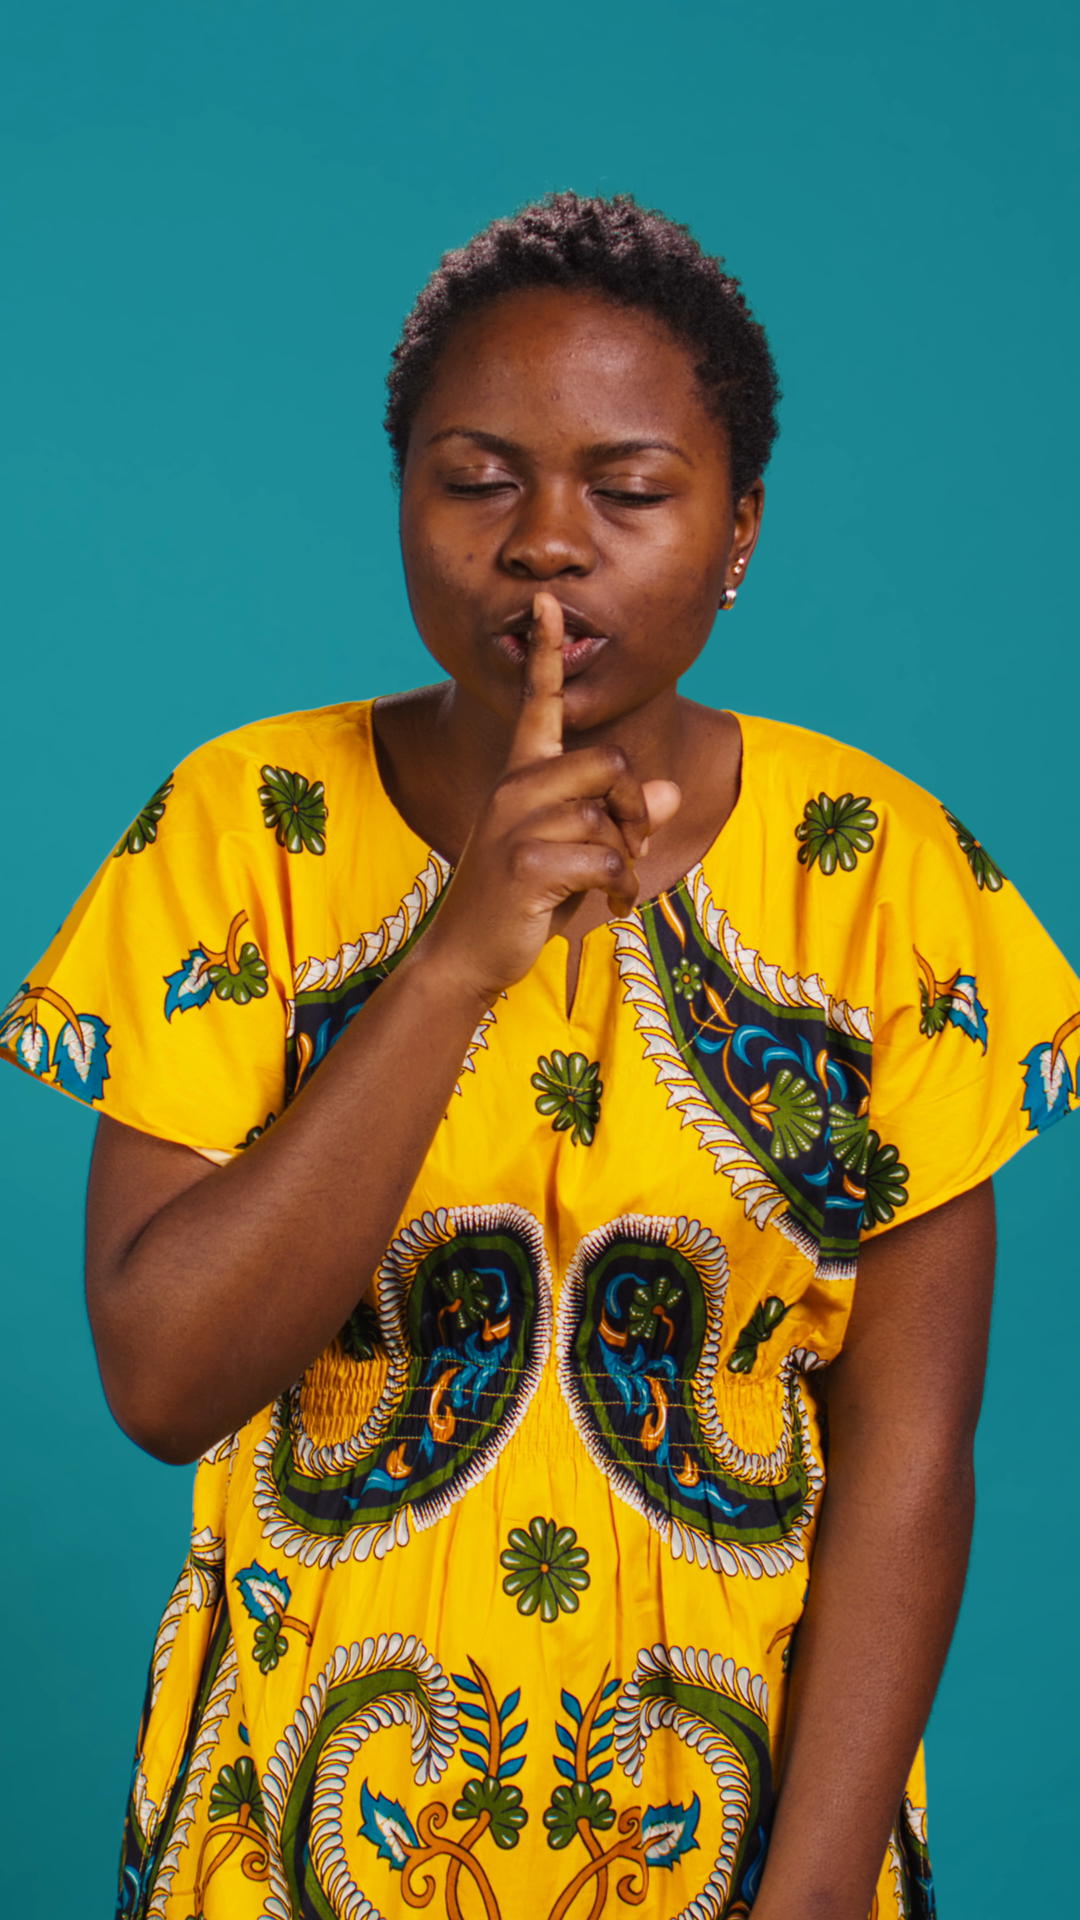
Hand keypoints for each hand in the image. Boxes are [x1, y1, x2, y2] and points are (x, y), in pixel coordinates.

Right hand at [420, 591, 680, 1004]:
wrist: (468, 954)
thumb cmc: (523, 900)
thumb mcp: (576, 853)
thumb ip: (619, 820)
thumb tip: (671, 794)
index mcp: (521, 777)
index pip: (538, 704)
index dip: (548, 653)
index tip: (550, 603)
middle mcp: (514, 789)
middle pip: (608, 762)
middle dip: (634, 808)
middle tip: (631, 847)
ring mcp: (515, 823)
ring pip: (609, 817)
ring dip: (627, 859)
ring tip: (611, 887)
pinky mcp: (524, 860)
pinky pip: (606, 856)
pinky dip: (620, 884)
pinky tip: (607, 903)